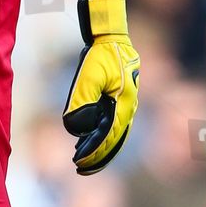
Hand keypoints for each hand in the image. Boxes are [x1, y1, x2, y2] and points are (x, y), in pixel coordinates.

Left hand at [62, 0, 139, 173]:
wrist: (112, 37)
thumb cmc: (102, 54)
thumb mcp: (89, 75)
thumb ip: (83, 99)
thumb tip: (77, 127)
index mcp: (124, 104)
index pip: (108, 135)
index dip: (94, 151)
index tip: (80, 162)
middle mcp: (128, 107)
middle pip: (114, 140)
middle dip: (98, 156)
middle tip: (81, 169)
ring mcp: (125, 104)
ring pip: (114, 134)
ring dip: (100, 148)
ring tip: (83, 160)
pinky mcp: (119, 99)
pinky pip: (112, 123)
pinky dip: (102, 136)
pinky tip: (86, 139)